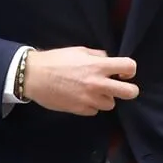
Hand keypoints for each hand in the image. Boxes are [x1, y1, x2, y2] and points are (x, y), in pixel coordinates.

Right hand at [22, 46, 138, 115]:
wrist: (33, 76)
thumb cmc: (54, 60)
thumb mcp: (78, 51)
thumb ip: (96, 56)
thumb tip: (107, 61)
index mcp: (98, 66)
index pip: (129, 67)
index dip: (130, 70)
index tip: (123, 73)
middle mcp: (97, 84)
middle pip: (129, 92)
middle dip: (129, 90)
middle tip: (120, 87)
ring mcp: (90, 99)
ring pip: (111, 104)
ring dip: (104, 98)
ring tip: (92, 92)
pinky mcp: (80, 110)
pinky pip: (94, 110)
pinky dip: (90, 105)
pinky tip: (80, 98)